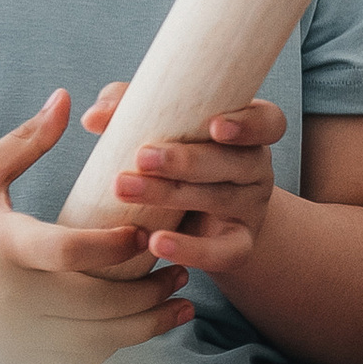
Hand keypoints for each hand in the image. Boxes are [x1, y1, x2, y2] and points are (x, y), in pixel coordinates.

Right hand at [0, 89, 190, 363]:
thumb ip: (27, 142)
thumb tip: (66, 96)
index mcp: (5, 245)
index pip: (72, 250)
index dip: (119, 245)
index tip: (147, 233)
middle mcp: (11, 297)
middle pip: (98, 304)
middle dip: (149, 291)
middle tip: (181, 270)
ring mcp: (12, 336)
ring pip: (95, 343)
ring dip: (143, 327)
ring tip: (176, 304)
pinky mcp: (13, 361)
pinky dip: (110, 350)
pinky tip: (133, 329)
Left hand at [82, 83, 285, 282]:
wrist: (202, 218)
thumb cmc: (175, 158)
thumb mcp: (161, 129)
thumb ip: (132, 111)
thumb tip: (94, 116)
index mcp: (246, 132)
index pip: (268, 122)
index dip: (246, 124)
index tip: (214, 126)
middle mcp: (255, 169)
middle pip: (233, 162)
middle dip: (186, 160)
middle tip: (142, 158)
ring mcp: (251, 209)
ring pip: (218, 200)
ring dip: (170, 195)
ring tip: (125, 190)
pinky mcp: (239, 246)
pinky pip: (222, 252)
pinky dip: (190, 249)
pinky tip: (155, 243)